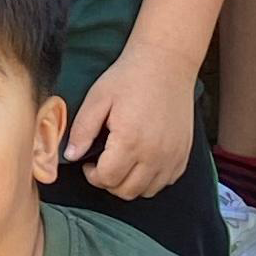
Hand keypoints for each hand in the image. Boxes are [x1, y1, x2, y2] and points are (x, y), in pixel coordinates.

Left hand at [64, 39, 197, 199]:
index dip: (92, 175)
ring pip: (147, 191)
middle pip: (127, 191)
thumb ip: (82, 130)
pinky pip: (166, 182)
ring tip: (121, 162)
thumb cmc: (128, 78)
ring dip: (130, 183)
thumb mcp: (97, 99)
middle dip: (108, 182)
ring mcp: (173, 156)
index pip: (107, 179)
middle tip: (102, 164)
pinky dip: (151, 179)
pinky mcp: (184, 154)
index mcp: (130, 141)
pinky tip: (141, 161)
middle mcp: (155, 154)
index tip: (88, 163)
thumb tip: (71, 156)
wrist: (166, 64)